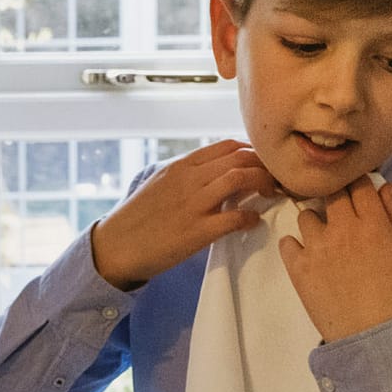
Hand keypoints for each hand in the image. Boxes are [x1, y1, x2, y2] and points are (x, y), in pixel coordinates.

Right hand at [88, 140, 275, 289]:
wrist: (117, 245)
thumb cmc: (138, 217)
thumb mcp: (159, 182)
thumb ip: (186, 173)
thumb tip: (212, 168)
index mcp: (182, 166)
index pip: (228, 146)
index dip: (252, 151)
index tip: (262, 163)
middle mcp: (190, 179)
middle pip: (240, 158)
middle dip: (264, 165)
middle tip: (274, 179)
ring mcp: (194, 204)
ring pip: (240, 178)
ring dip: (263, 184)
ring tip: (270, 194)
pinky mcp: (197, 231)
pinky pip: (234, 217)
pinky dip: (250, 217)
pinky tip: (252, 221)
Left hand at [277, 179, 391, 342]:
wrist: (369, 330)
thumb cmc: (390, 290)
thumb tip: (384, 187)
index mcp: (372, 224)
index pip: (359, 184)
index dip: (357, 184)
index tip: (355, 191)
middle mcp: (343, 230)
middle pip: (332, 193)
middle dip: (335, 198)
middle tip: (338, 214)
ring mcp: (318, 247)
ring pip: (306, 215)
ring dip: (314, 223)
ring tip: (323, 241)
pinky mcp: (298, 266)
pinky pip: (287, 242)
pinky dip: (294, 247)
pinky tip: (307, 257)